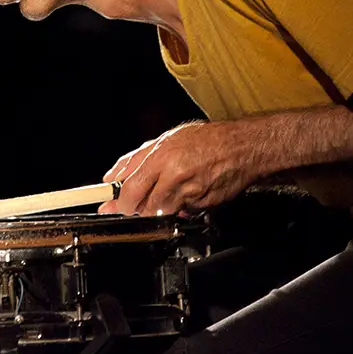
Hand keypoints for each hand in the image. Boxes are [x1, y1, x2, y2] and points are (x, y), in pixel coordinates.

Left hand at [98, 120, 253, 216]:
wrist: (241, 148)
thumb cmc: (206, 140)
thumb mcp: (165, 140)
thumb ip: (135, 159)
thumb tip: (113, 176)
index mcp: (162, 158)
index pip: (131, 189)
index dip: (119, 202)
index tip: (111, 206)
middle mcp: (175, 177)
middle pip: (144, 206)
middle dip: (137, 207)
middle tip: (137, 200)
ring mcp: (190, 194)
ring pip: (162, 212)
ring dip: (159, 207)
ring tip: (169, 189)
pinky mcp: (203, 206)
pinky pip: (183, 213)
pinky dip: (180, 207)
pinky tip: (187, 192)